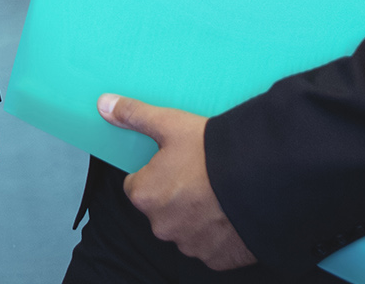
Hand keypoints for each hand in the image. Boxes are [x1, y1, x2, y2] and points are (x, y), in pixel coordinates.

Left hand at [98, 94, 256, 270]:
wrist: (261, 179)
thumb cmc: (210, 151)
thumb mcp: (168, 124)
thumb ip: (133, 115)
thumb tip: (103, 104)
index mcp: (145, 196)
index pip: (136, 186)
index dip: (153, 173)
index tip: (172, 164)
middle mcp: (162, 227)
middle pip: (160, 209)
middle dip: (173, 195)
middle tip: (197, 176)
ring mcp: (190, 246)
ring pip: (184, 228)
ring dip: (194, 215)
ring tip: (215, 193)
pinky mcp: (217, 260)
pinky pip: (209, 246)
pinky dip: (216, 233)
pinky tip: (228, 212)